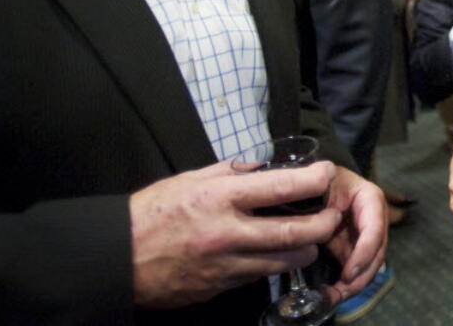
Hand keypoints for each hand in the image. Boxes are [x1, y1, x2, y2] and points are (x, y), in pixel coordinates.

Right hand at [130, 160, 340, 307]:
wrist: (119, 257)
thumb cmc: (154, 211)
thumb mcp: (191, 179)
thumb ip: (232, 173)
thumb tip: (265, 167)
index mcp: (220, 196)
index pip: (281, 188)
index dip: (313, 181)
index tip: (327, 173)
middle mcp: (227, 231)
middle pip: (294, 232)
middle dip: (323, 224)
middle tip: (332, 216)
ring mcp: (226, 263)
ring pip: (285, 260)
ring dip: (306, 249)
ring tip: (313, 239)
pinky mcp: (221, 285)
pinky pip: (260, 275)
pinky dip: (277, 264)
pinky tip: (281, 255)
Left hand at [322, 167, 387, 301]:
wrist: (316, 184)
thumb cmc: (320, 180)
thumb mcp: (322, 183)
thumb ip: (324, 200)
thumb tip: (330, 218)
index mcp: (370, 198)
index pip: (374, 228)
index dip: (364, 252)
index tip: (348, 273)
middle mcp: (375, 217)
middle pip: (377, 250)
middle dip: (362, 274)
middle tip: (342, 291)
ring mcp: (368, 234)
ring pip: (371, 262)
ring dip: (357, 282)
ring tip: (336, 296)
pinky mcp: (357, 246)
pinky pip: (359, 266)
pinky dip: (350, 282)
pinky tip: (336, 292)